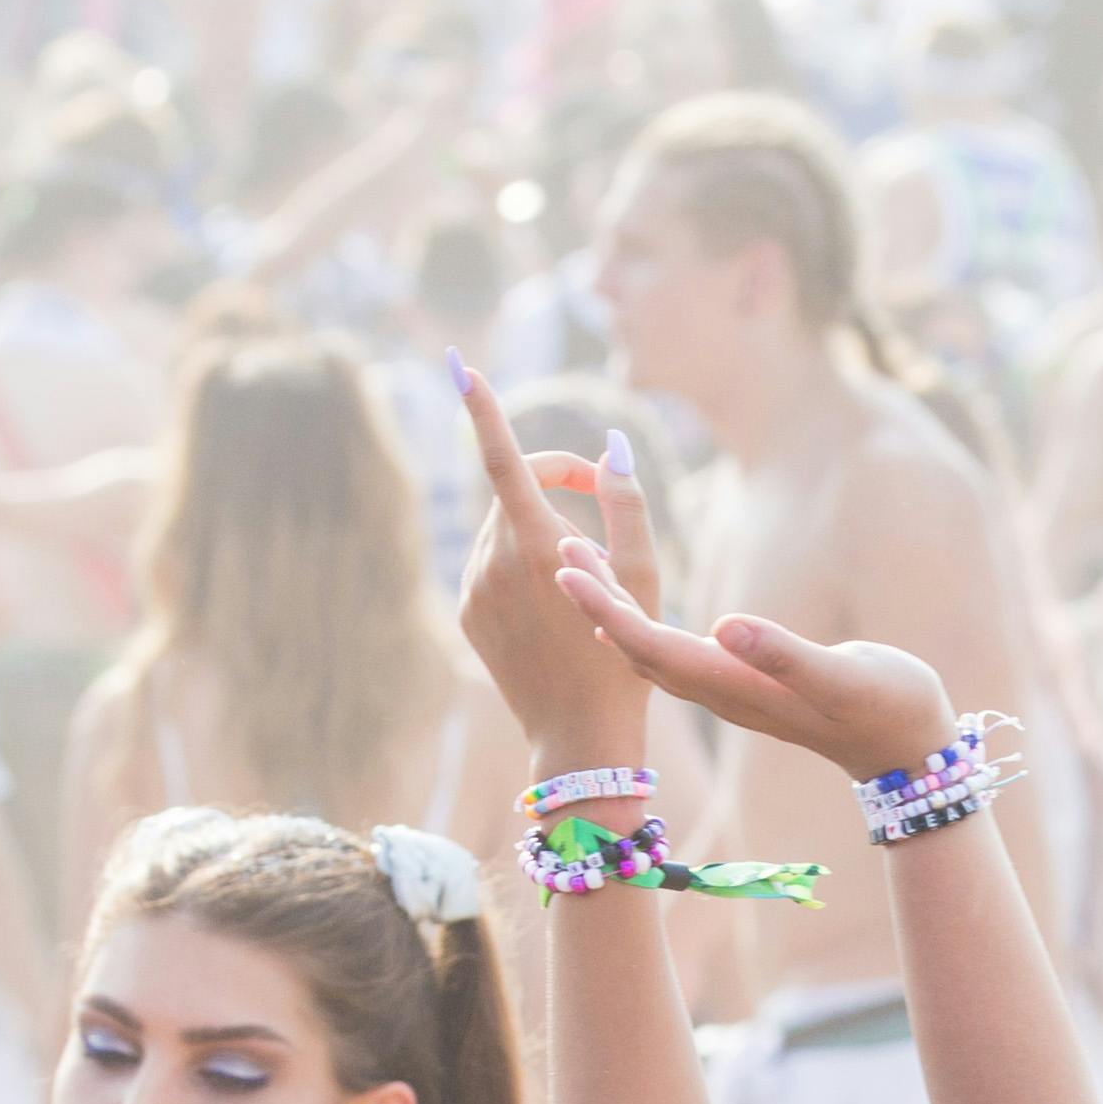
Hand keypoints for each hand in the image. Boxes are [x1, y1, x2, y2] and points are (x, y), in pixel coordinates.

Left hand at [450, 352, 655, 772]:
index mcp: (537, 546)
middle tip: (597, 495)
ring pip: (505, 528)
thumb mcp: (644, 578)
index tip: (458, 366)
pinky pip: (493, 565)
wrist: (580, 737)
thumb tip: (614, 446)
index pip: (503, 459)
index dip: (483, 408)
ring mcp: (474, 588)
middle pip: (515, 490)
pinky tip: (554, 611)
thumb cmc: (626, 657)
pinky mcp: (468, 612)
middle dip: (554, 482)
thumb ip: (627, 504)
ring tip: (584, 579)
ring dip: (542, 531)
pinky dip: (523, 568)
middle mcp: (493, 560)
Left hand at [555, 567, 964, 784]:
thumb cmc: (887, 708)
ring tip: (576, 561)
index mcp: (736, 686)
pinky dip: (640, 619)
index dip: (607, 607)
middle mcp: (721, 690)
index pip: (653, 646)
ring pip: (649, 649)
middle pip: (637, 646)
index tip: (567, 568)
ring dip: (611, 608)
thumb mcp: (844, 678)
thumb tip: (725, 625)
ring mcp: (728, 690)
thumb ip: (785, 655)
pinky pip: (670, 651)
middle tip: (554, 547)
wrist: (908, 751)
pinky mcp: (740, 683)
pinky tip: (628, 597)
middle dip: (594, 600)